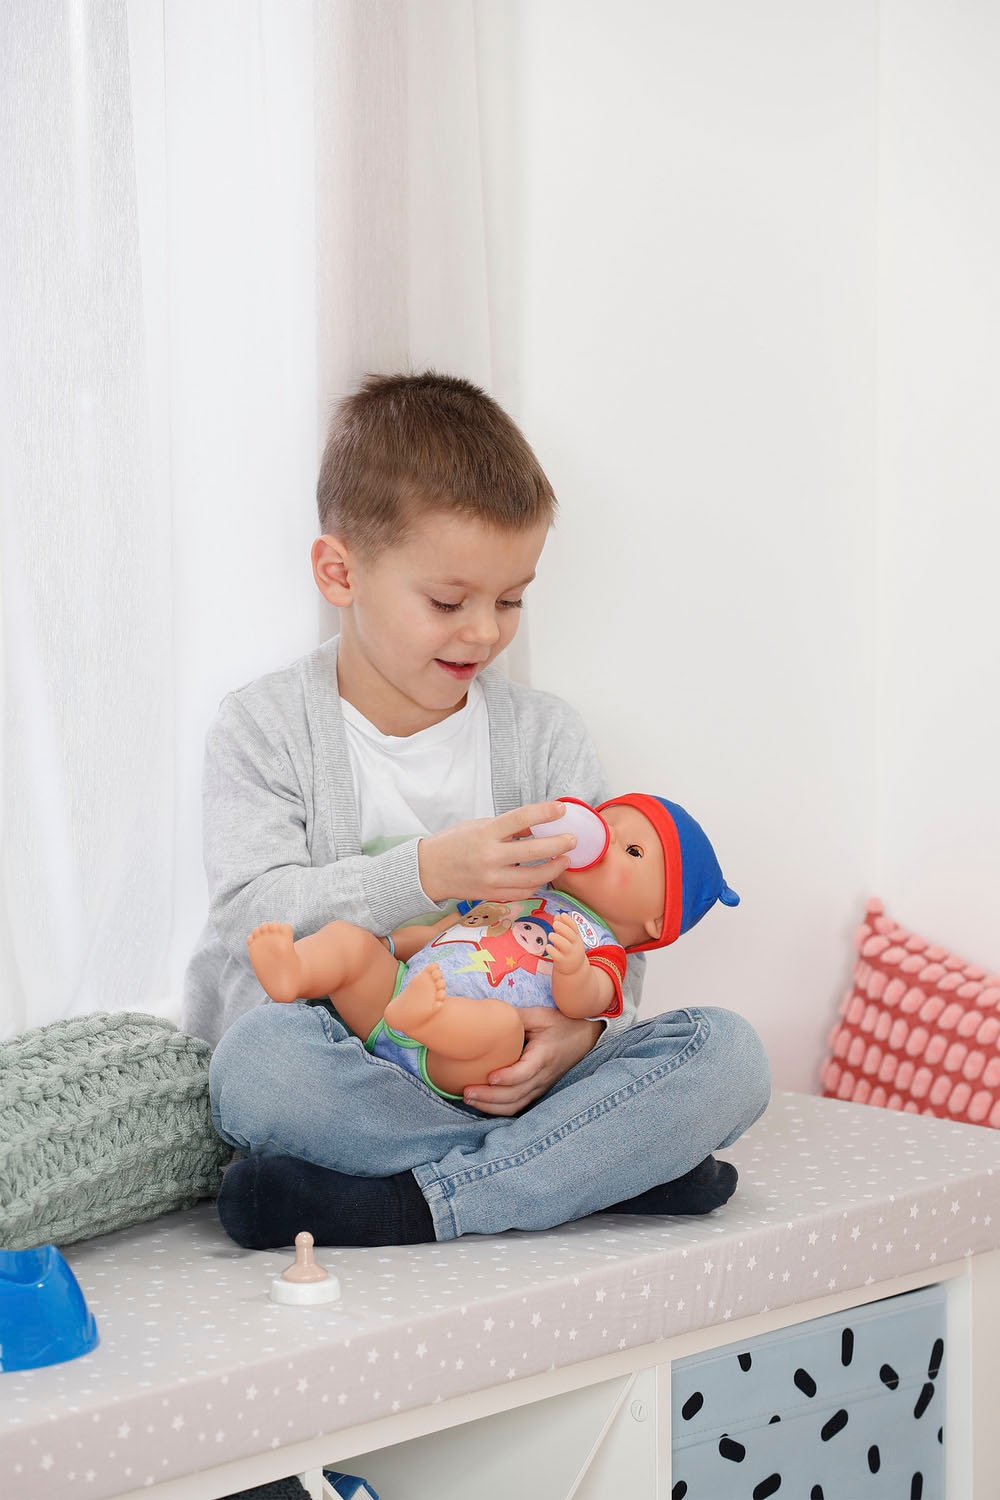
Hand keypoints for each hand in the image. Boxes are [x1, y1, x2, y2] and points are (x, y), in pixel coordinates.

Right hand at [418, 802, 576, 903]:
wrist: (427, 871)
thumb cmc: (452, 844)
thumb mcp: (478, 826)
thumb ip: (507, 827)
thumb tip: (537, 824)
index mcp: (485, 833)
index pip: (521, 818)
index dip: (545, 813)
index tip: (561, 810)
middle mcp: (490, 856)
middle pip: (534, 851)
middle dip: (559, 844)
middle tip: (572, 839)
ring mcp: (492, 879)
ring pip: (534, 877)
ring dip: (554, 868)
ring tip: (564, 859)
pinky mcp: (492, 894)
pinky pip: (523, 891)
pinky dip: (537, 883)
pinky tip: (544, 875)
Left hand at [462, 1007, 602, 1115]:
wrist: (585, 1036)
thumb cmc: (562, 1023)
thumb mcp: (540, 1015)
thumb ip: (515, 1018)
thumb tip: (486, 1018)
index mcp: (544, 1056)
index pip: (526, 1072)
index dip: (508, 1077)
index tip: (490, 1077)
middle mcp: (544, 1076)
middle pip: (516, 1094)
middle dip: (490, 1097)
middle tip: (466, 1092)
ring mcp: (541, 1086)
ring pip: (516, 1105)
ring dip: (491, 1106)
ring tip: (469, 1099)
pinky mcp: (538, 1091)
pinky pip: (518, 1106)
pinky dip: (498, 1109)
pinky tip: (481, 1104)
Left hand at [545, 912, 587, 975]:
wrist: (575, 968)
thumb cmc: (569, 949)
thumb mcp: (568, 938)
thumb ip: (563, 927)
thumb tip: (557, 915)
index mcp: (576, 937)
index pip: (574, 928)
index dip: (569, 921)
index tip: (562, 914)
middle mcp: (575, 945)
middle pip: (572, 936)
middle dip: (564, 928)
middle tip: (555, 923)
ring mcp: (569, 954)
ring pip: (566, 946)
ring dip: (558, 939)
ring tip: (550, 935)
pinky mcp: (563, 962)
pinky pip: (558, 956)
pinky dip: (553, 951)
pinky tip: (548, 947)